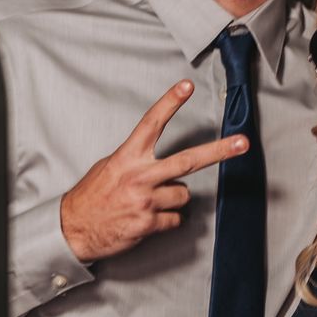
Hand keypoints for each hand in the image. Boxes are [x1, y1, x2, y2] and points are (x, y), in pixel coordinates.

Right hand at [59, 80, 249, 263]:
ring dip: (173, 198)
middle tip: (242, 143)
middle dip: (219, 151)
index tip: (187, 86)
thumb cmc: (91, 196)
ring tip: (150, 201)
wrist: (73, 230)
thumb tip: (158, 162)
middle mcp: (140, 176)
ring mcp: (146, 200)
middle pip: (188, 160)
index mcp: (128, 156)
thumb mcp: (109, 166)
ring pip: (183, 194)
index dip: (170, 103)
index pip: (152, 123)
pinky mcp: (148, 223)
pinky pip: (175, 219)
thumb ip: (135, 160)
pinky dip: (166, 220)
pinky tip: (147, 218)